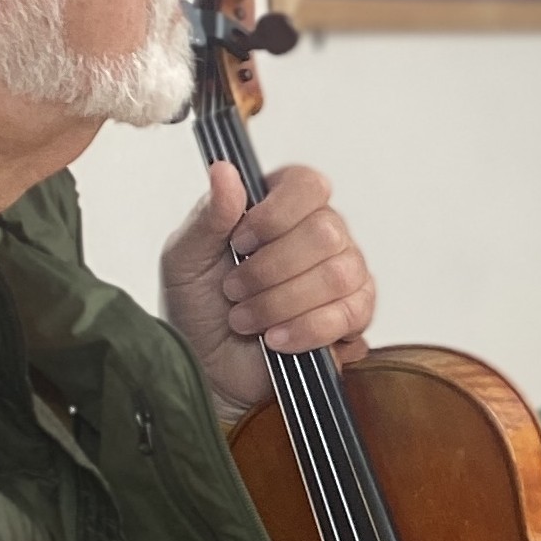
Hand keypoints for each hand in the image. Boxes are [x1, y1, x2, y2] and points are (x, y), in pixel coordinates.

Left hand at [160, 163, 376, 418]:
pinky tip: (276, 339)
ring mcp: (345, 274)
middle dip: (270, 269)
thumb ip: (209, 215)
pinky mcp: (355, 316)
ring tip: (246, 320)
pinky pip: (350, 314)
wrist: (208, 370)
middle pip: (325, 232)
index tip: (239, 243)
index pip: (308, 185)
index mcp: (283, 208)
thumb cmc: (197, 309)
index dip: (276, 214)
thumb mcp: (185, 258)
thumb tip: (224, 169)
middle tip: (234, 290)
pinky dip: (306, 329)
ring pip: (337, 275)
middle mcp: (322, 234)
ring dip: (281, 303)